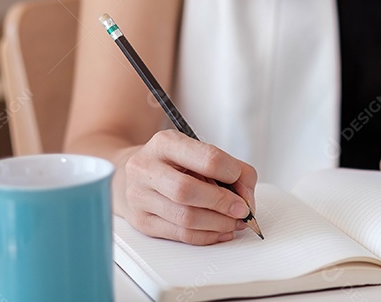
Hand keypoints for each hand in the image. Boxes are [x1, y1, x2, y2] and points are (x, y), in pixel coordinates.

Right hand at [121, 130, 257, 244]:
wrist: (133, 173)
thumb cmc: (174, 163)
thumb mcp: (199, 152)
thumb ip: (233, 168)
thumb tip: (247, 198)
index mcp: (165, 143)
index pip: (207, 159)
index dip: (232, 174)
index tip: (242, 184)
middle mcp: (146, 168)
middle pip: (188, 191)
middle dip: (222, 203)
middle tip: (242, 210)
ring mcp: (139, 197)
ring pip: (185, 218)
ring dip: (218, 224)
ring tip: (235, 222)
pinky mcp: (141, 221)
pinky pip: (180, 235)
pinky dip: (207, 236)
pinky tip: (221, 231)